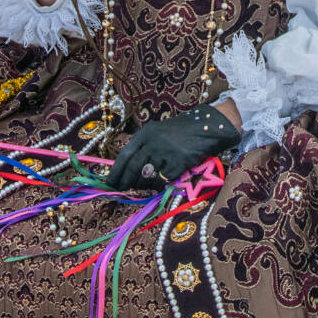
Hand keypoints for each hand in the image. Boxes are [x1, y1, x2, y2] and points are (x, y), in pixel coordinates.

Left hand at [106, 103, 240, 189]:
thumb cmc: (180, 133)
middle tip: (123, 190)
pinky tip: (160, 184)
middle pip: (133, 168)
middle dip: (126, 182)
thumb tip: (126, 172)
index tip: (110, 182)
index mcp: (145, 134)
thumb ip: (143, 148)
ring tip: (143, 186)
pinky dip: (159, 185)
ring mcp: (166, 152)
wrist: (207, 127)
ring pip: (147, 176)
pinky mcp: (179, 162)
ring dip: (143, 185)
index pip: (125, 155)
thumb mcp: (158, 133)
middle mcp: (153, 142)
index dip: (116, 171)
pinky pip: (163, 180)